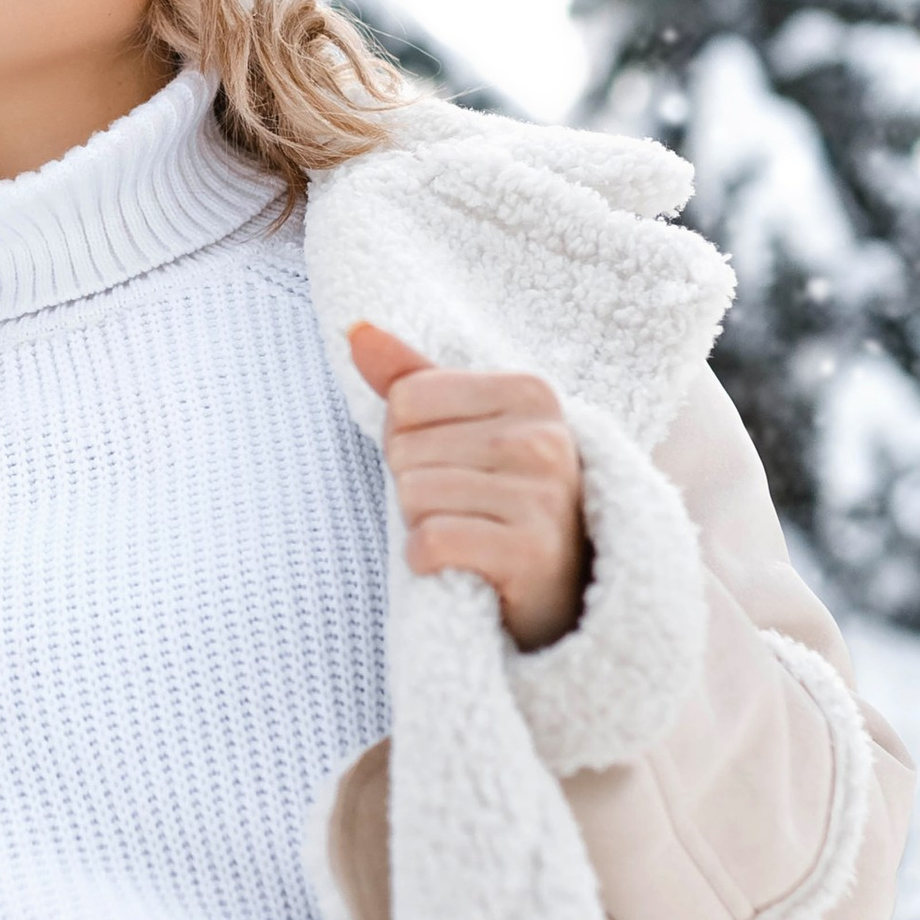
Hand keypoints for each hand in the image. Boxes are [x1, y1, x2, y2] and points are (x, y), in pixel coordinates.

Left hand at [347, 324, 590, 652]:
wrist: (564, 589)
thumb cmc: (505, 500)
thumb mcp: (469, 428)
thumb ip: (413, 377)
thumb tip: (355, 330)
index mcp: (531, 392)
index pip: (406, 400)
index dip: (408, 440)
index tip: (454, 466)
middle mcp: (544, 438)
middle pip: (405, 449)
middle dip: (416, 486)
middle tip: (464, 508)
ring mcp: (543, 497)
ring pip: (414, 495)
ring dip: (423, 525)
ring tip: (469, 534)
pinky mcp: (530, 554)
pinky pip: (430, 542)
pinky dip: (427, 561)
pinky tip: (461, 566)